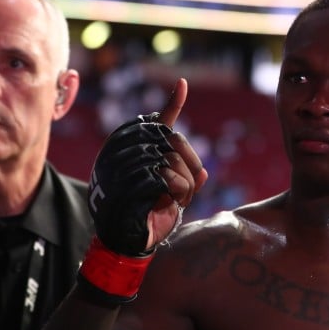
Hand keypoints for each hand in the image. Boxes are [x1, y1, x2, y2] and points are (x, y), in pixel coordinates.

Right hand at [79, 79, 207, 304]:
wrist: (126, 244)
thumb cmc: (148, 218)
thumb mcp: (170, 197)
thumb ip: (185, 182)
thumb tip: (205, 172)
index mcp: (130, 151)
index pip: (154, 124)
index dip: (172, 104)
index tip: (183, 84)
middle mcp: (123, 153)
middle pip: (174, 141)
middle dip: (190, 165)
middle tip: (186, 190)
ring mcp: (123, 167)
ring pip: (172, 159)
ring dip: (185, 183)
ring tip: (177, 200)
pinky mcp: (127, 183)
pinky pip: (167, 177)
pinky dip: (178, 191)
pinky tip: (170, 202)